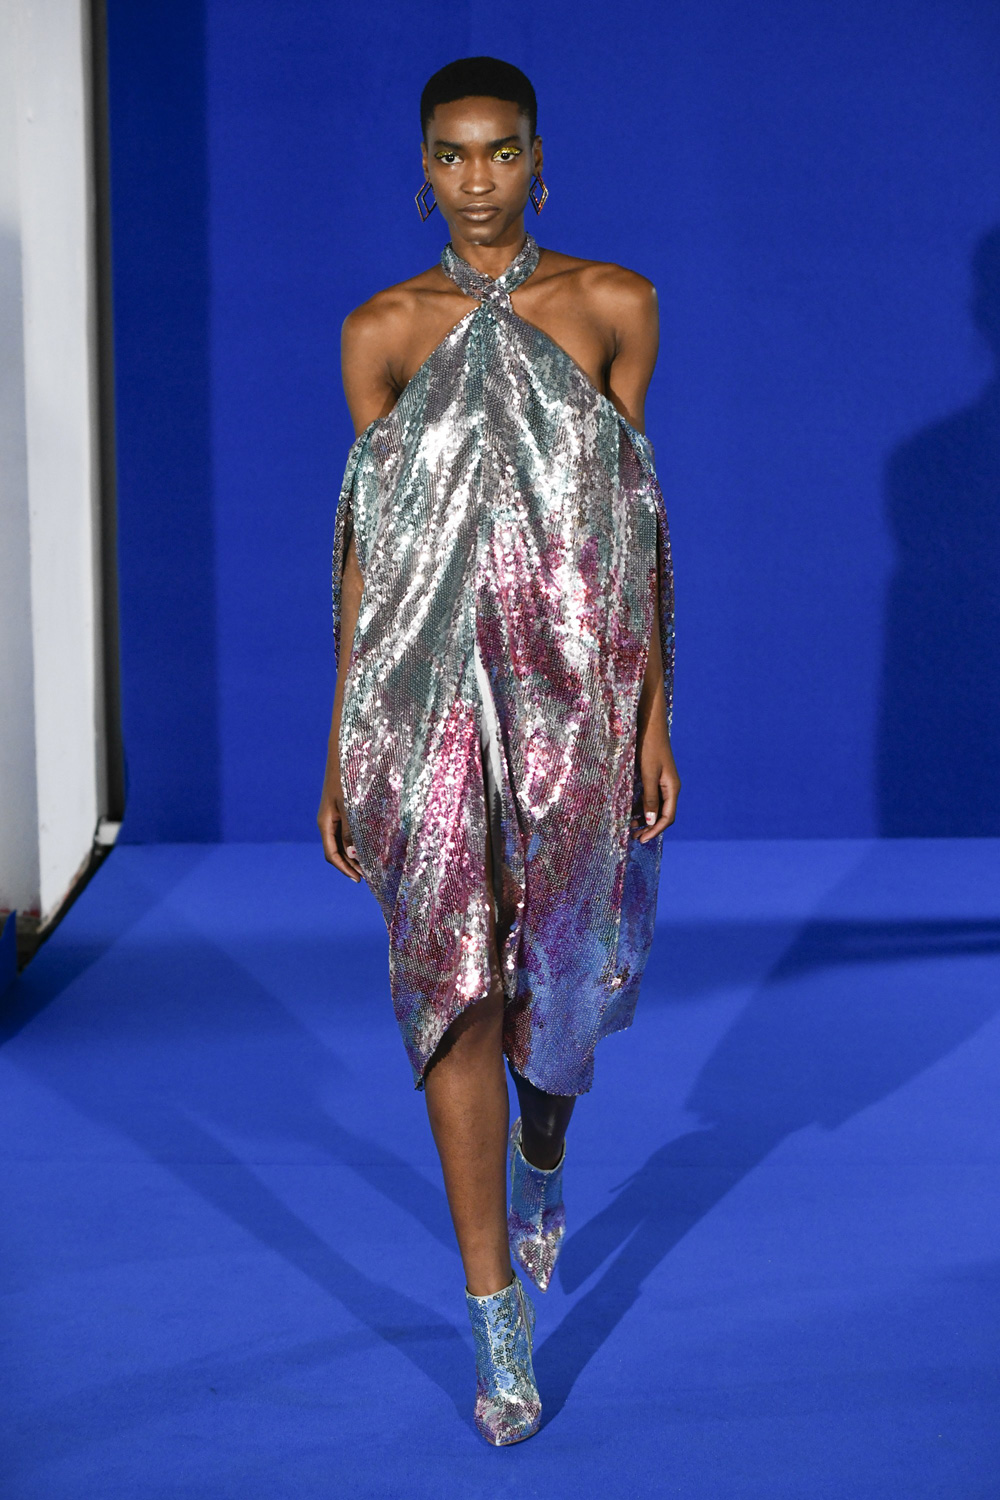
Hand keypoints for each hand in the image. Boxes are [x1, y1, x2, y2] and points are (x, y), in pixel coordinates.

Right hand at [317, 781, 362, 882]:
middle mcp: (328, 822)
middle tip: (369, 876)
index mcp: (325, 823)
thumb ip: (351, 830)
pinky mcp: (341, 810)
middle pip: (337, 851)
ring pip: (342, 842)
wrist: (343, 755)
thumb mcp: (350, 806)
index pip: (332, 854)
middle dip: (351, 865)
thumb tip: (353, 854)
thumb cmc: (346, 779)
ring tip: (370, 865)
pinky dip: (356, 842)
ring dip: (354, 855)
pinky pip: (346, 832)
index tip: (358, 879)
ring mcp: (334, 816)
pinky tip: (368, 846)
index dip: (344, 868)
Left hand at [631, 686, 680, 843]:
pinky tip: (629, 811)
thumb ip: (649, 798)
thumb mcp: (647, 774)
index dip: (655, 830)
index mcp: (672, 788)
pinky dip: (640, 806)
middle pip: (663, 815)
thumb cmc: (648, 746)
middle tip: (634, 837)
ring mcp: (662, 781)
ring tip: (629, 826)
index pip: (667, 818)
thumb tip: (650, 822)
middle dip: (649, 827)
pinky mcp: (654, 776)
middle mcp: (670, 787)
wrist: (649, 723)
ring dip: (643, 818)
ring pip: (655, 807)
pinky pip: (649, 796)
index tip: (641, 839)